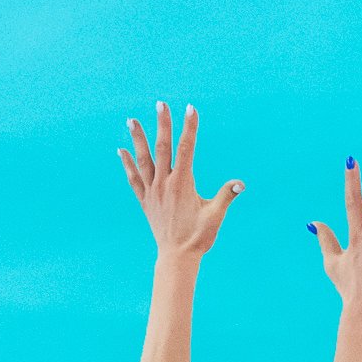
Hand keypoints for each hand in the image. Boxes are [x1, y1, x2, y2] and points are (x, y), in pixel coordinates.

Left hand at [121, 103, 242, 259]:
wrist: (177, 257)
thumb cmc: (199, 237)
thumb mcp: (216, 216)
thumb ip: (226, 196)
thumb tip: (240, 183)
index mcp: (182, 183)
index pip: (187, 148)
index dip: (189, 127)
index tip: (190, 109)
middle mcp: (164, 184)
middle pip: (162, 147)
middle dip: (162, 124)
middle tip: (160, 104)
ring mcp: (152, 192)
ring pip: (143, 159)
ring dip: (137, 139)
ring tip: (131, 120)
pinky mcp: (145, 201)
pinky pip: (133, 179)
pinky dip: (127, 164)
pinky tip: (121, 151)